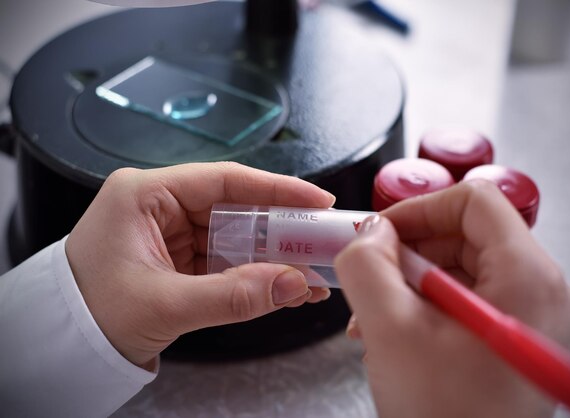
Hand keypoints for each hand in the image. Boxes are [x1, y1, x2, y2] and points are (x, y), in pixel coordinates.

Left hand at [66, 162, 334, 368]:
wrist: (62, 346)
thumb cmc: (88, 313)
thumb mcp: (164, 304)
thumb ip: (233, 296)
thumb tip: (292, 284)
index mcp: (144, 194)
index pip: (225, 179)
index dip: (277, 189)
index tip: (316, 201)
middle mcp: (160, 206)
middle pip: (237, 207)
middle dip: (281, 229)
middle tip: (321, 241)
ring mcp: (170, 233)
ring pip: (236, 235)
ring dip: (272, 256)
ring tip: (310, 273)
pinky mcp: (178, 258)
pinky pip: (226, 260)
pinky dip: (254, 274)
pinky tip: (283, 286)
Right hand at [335, 180, 569, 417]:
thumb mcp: (390, 330)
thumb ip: (367, 265)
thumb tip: (369, 233)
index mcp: (529, 279)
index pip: (475, 201)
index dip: (420, 209)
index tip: (383, 232)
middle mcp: (547, 292)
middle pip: (470, 234)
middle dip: (412, 252)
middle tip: (376, 277)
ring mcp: (538, 317)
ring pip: (466, 266)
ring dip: (414, 282)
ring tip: (380, 316)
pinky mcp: (520, 337)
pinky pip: (472, 296)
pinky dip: (431, 303)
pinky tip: (400, 330)